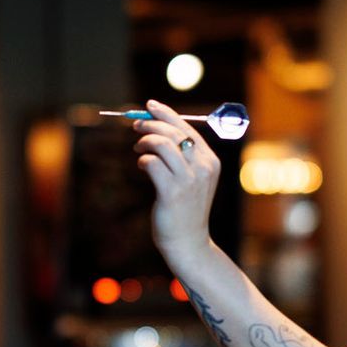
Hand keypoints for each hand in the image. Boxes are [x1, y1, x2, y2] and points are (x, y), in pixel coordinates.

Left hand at [132, 99, 219, 266]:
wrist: (187, 241)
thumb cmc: (185, 208)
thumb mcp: (191, 179)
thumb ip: (182, 156)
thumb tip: (156, 127)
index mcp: (211, 161)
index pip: (187, 128)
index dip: (166, 113)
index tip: (149, 106)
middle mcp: (203, 168)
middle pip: (175, 132)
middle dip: (151, 124)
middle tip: (136, 126)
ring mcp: (189, 180)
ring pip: (163, 144)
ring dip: (145, 141)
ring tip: (138, 148)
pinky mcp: (172, 192)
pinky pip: (152, 163)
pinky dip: (143, 159)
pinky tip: (142, 165)